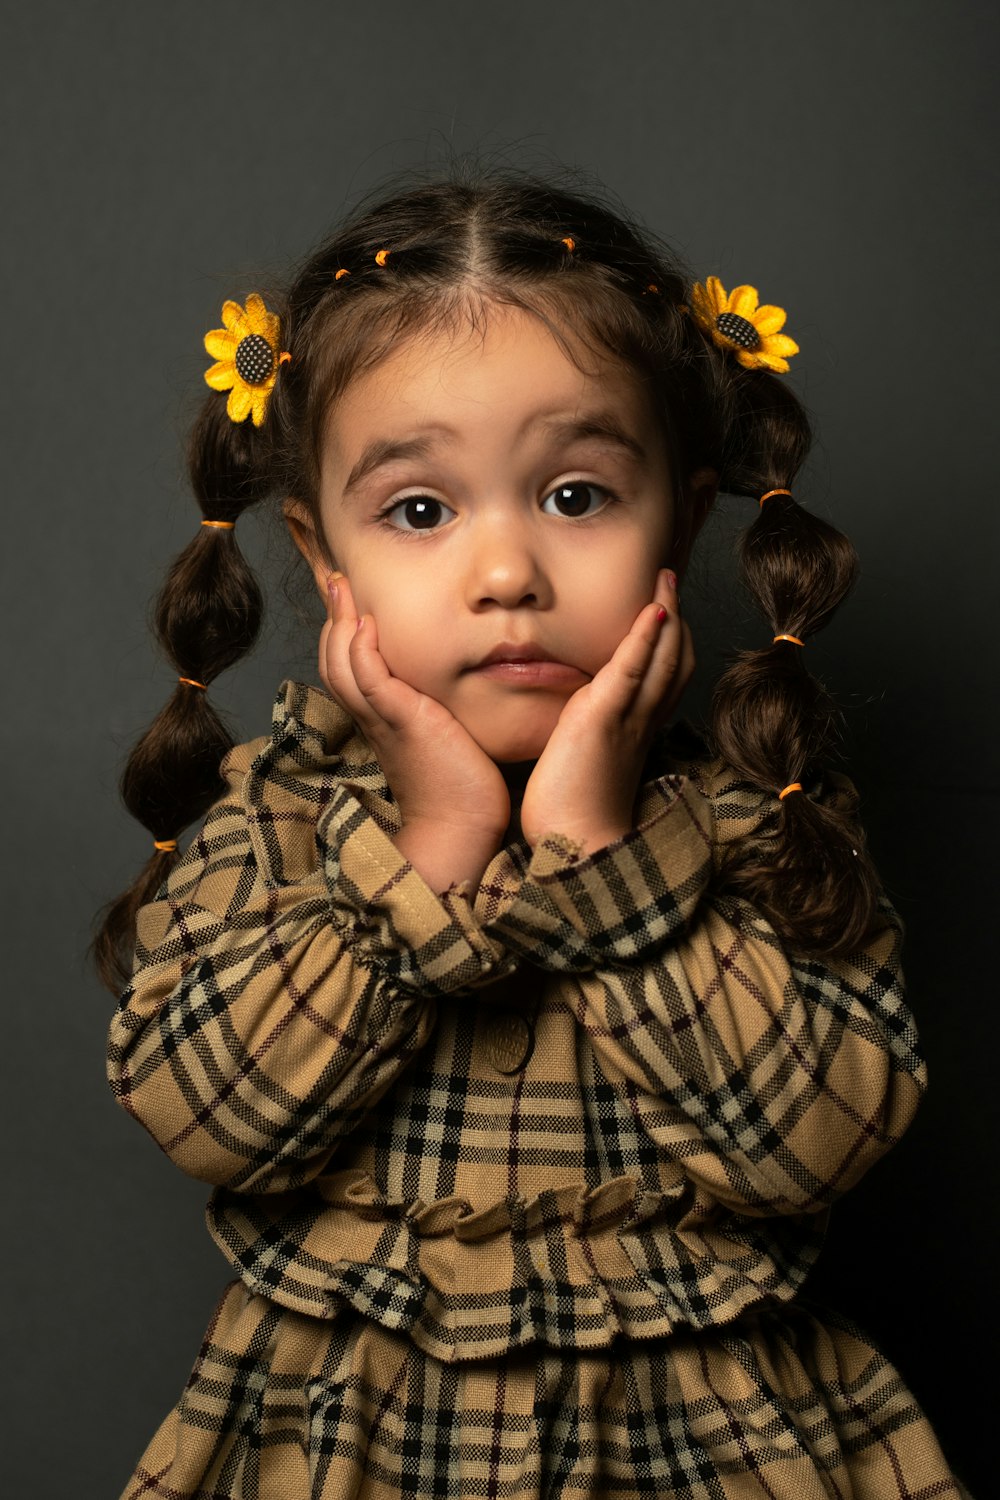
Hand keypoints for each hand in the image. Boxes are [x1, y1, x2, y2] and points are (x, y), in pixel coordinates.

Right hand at [320, 575, 510, 889]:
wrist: (462, 826)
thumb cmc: (462, 786)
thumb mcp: (445, 735)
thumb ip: (441, 709)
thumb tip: (457, 686)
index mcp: (381, 719)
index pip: (349, 667)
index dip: (344, 632)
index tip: (349, 598)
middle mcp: (373, 717)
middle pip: (334, 660)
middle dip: (333, 616)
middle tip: (336, 579)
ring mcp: (383, 719)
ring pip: (341, 664)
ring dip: (339, 622)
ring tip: (342, 586)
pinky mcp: (402, 721)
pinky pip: (369, 679)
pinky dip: (362, 649)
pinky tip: (367, 622)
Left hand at [518, 569, 693, 852]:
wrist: (576, 848)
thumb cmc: (571, 817)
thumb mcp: (583, 765)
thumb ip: (584, 739)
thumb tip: (573, 727)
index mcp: (635, 733)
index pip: (663, 679)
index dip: (669, 644)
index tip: (664, 612)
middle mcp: (641, 722)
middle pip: (675, 662)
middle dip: (677, 619)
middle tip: (670, 582)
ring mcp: (627, 719)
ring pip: (664, 659)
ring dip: (668, 614)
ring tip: (665, 580)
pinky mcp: (603, 719)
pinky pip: (632, 669)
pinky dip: (645, 637)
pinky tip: (653, 610)